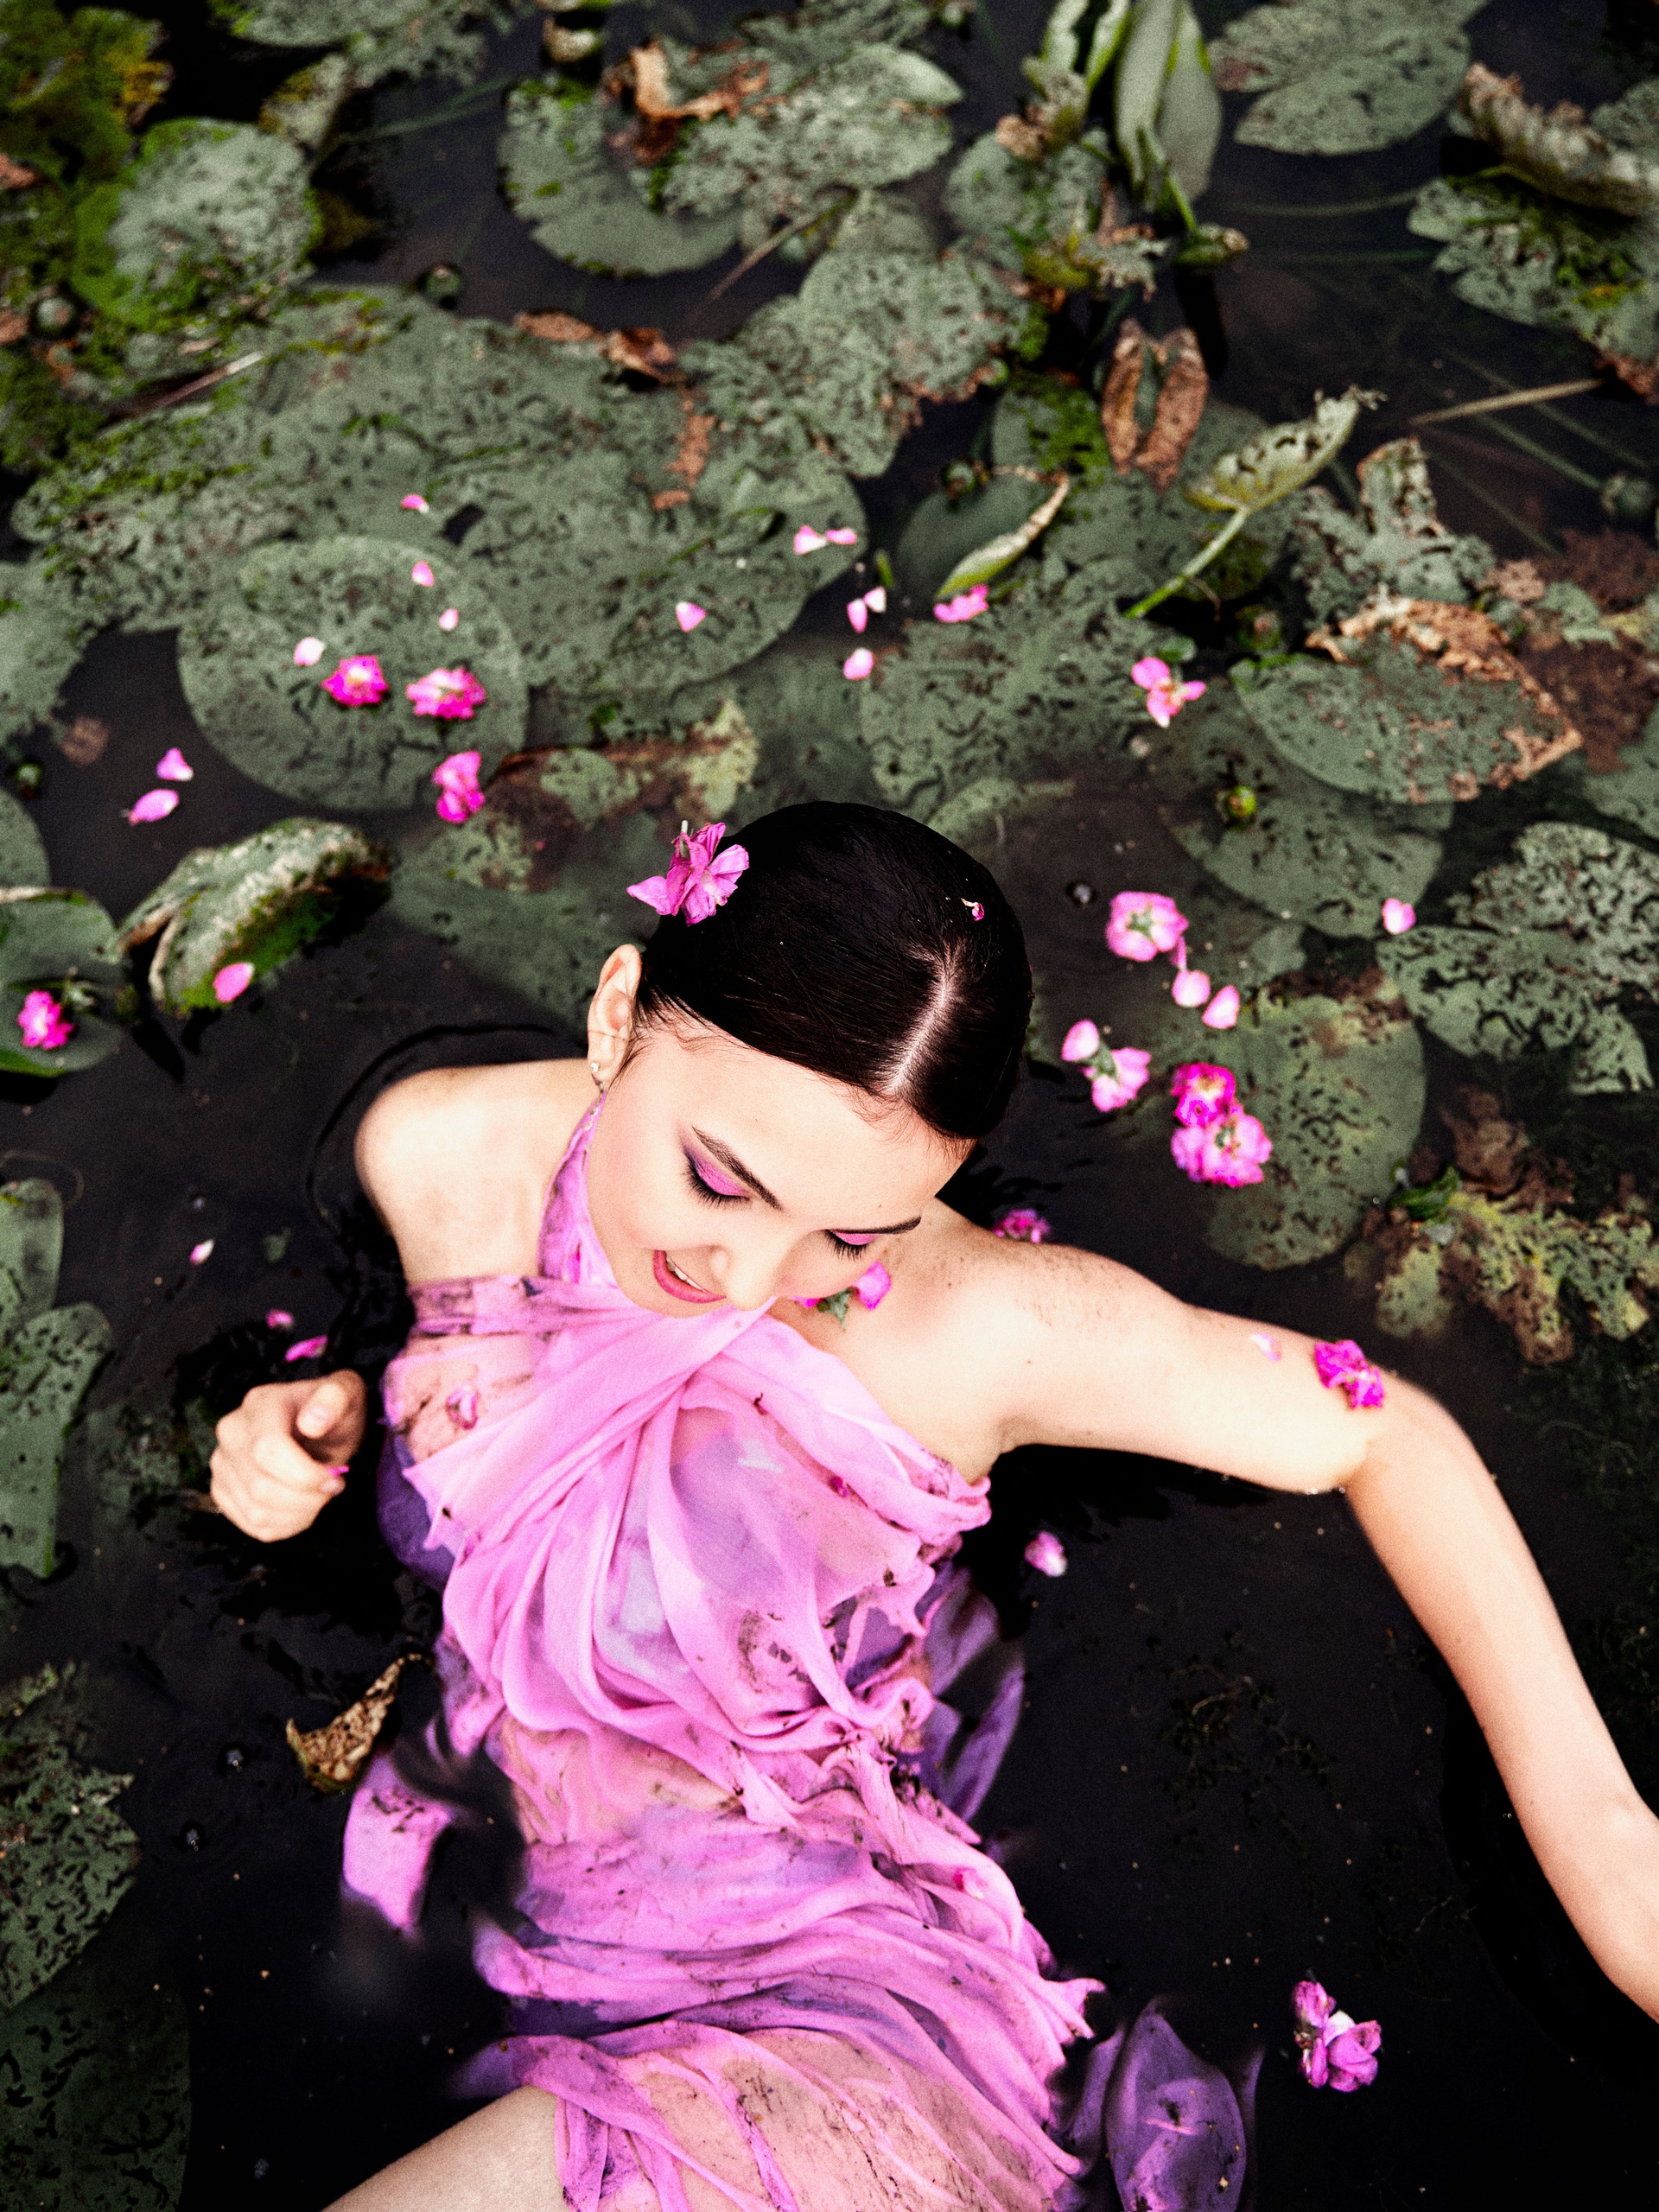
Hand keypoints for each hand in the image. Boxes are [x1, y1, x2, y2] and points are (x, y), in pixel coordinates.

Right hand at [210, 1370, 368, 1541]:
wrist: (319, 1429)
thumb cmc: (333, 1413)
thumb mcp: (347, 1394)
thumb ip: (335, 1398)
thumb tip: (313, 1421)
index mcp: (259, 1404)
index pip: (268, 1451)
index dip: (305, 1475)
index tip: (335, 1477)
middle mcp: (231, 1432)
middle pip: (261, 1488)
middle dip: (307, 1498)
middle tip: (332, 1487)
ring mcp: (222, 1463)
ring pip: (256, 1511)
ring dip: (300, 1514)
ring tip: (318, 1496)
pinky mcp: (222, 1490)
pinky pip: (252, 1525)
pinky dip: (286, 1525)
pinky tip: (302, 1507)